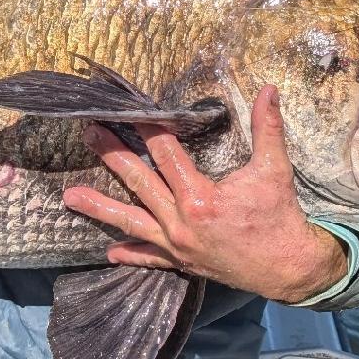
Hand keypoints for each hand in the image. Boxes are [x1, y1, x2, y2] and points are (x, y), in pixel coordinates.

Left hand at [62, 85, 347, 303]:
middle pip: (139, 183)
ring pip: (131, 223)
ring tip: (69, 196)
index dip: (150, 128)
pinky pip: (149, 259)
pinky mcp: (182, 263)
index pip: (166, 154)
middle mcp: (181, 224)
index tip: (131, 110)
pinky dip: (130, 254)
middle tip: (90, 134)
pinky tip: (108, 252)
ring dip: (99, 208)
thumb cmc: (280, 217)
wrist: (289, 269)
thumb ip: (267, 128)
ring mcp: (177, 247)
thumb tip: (270, 89)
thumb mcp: (274, 169)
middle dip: (112, 155)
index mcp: (200, 199)